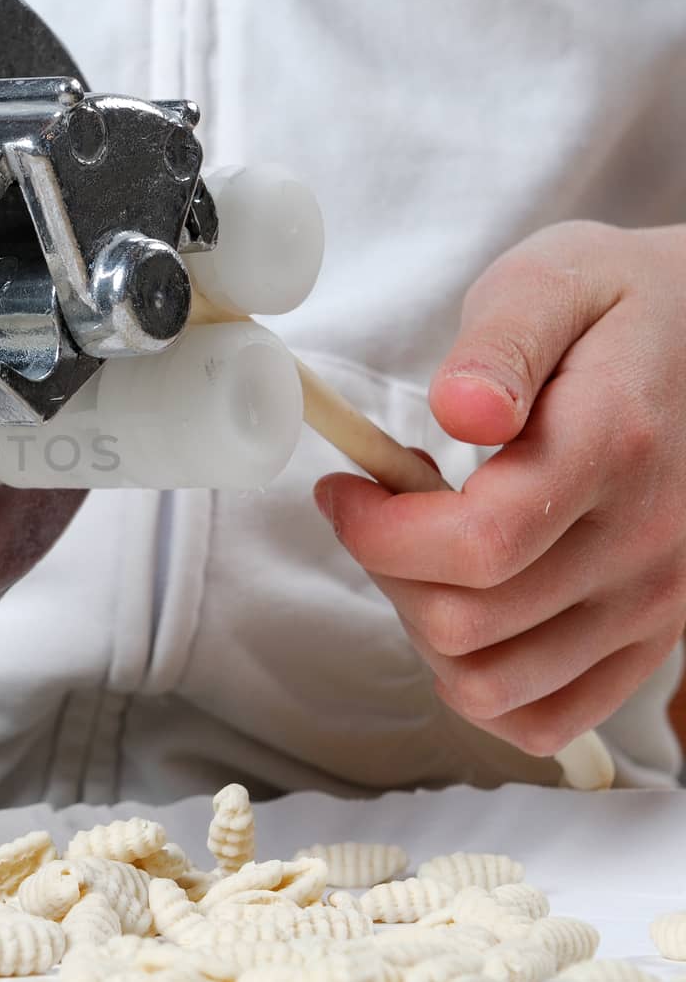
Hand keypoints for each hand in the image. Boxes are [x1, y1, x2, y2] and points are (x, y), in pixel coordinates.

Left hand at [314, 221, 685, 755]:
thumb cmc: (621, 305)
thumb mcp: (552, 280)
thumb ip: (500, 345)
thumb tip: (461, 410)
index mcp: (611, 448)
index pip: (473, 546)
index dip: (376, 533)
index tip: (343, 489)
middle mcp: (644, 542)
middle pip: (468, 625)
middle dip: (388, 574)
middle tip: (382, 513)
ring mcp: (656, 602)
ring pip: (494, 686)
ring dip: (425, 631)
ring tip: (424, 558)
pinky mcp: (653, 637)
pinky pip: (546, 718)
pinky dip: (482, 687)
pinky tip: (465, 613)